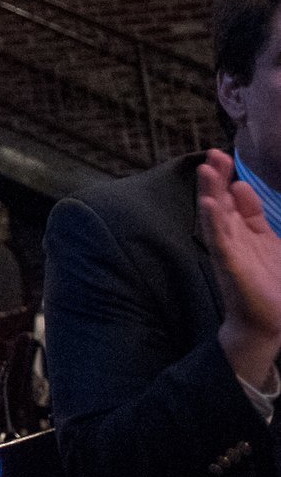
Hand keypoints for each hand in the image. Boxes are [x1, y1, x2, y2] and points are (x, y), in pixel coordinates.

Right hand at [201, 150, 280, 388]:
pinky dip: (212, 220)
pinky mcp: (229, 264)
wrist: (269, 323)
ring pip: (215, 216)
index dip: (227, 177)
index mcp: (244, 233)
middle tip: (212, 153)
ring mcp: (228, 250)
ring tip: (205, 169)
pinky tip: (209, 203)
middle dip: (216, 178)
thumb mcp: (271, 244)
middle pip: (220, 202)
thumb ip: (257, 217)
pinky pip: (217, 239)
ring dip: (209, 192)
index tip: (223, 156)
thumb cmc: (271, 287)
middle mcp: (231, 238)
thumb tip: (243, 186)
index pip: (233, 199)